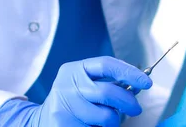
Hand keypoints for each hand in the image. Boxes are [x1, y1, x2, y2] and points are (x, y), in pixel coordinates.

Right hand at [30, 56, 150, 126]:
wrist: (39, 121)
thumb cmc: (72, 100)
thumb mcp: (85, 83)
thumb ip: (108, 82)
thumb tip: (139, 85)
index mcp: (75, 69)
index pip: (107, 64)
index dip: (129, 72)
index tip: (147, 82)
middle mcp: (68, 85)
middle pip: (108, 92)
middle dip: (128, 101)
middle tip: (136, 108)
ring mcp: (64, 107)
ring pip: (104, 116)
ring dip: (113, 120)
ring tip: (108, 119)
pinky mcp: (63, 126)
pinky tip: (93, 125)